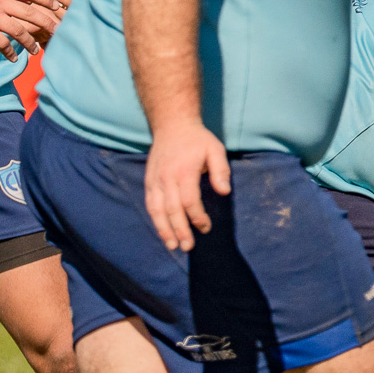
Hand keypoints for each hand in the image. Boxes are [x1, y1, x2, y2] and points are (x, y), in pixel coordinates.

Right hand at [144, 119, 230, 250]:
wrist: (172, 125)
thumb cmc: (197, 140)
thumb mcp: (215, 149)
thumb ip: (221, 171)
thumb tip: (224, 192)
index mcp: (184, 171)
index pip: (189, 201)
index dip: (197, 217)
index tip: (206, 228)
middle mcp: (166, 177)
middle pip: (172, 209)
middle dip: (180, 230)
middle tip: (188, 247)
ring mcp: (155, 180)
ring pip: (157, 210)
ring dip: (164, 230)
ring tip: (172, 246)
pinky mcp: (149, 181)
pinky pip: (150, 204)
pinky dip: (155, 219)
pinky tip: (162, 232)